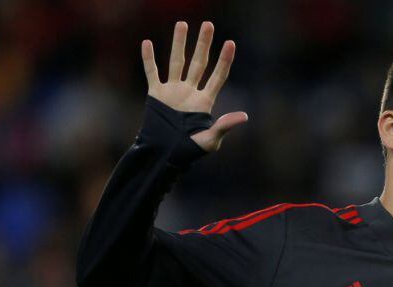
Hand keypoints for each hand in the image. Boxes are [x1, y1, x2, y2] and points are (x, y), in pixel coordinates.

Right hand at [141, 21, 247, 151]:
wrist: (164, 156)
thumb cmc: (189, 151)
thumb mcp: (210, 140)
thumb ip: (224, 126)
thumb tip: (245, 116)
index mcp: (205, 102)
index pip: (218, 76)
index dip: (224, 60)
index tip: (230, 43)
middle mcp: (190, 92)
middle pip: (199, 63)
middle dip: (203, 44)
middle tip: (208, 25)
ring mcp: (173, 92)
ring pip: (176, 62)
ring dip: (179, 43)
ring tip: (182, 24)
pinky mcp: (156, 95)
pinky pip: (152, 73)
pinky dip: (149, 59)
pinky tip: (148, 43)